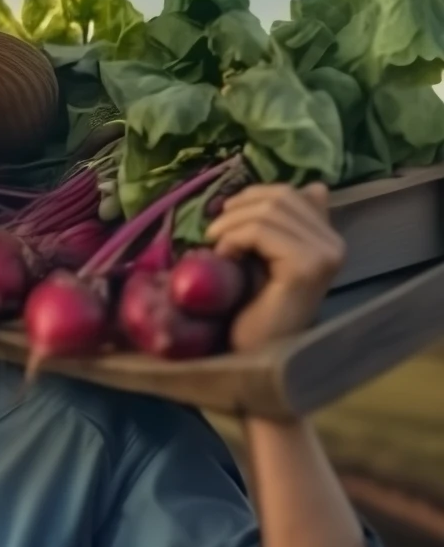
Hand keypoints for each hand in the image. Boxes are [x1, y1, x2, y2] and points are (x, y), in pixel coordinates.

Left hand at [205, 182, 345, 352]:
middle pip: (280, 197)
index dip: (250, 198)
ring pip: (270, 211)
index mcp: (327, 238)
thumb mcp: (261, 259)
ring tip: (216, 249)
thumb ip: (278, 227)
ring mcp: (324, 255)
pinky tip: (224, 258)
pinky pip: (263, 232)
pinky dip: (234, 239)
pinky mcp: (306, 268)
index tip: (223, 219)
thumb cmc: (251, 312)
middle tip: (211, 235)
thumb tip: (310, 187)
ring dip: (230, 225)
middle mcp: (334, 244)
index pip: (290, 193)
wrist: (252, 359)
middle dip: (236, 210)